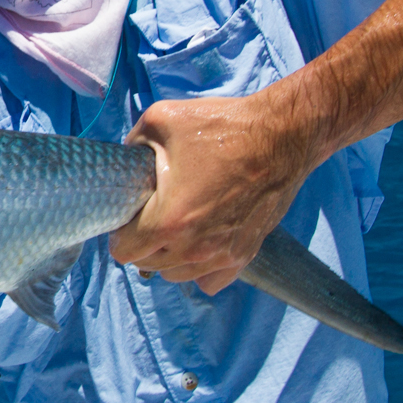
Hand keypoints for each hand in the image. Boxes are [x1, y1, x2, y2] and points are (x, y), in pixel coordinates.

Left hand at [108, 90, 318, 294]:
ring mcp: (222, 255)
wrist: (282, 135)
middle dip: (143, 242)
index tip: (131, 214)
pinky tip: (200, 241)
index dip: (121, 232)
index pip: (124, 251)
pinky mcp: (244, 255)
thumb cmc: (222, 126)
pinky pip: (210, 281)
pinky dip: (199, 268)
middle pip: (147, 265)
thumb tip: (123, 163)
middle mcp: (194, 247)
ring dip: (169, 256)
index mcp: (168, 221)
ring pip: (176, 275)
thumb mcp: (160, 120)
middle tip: (152, 213)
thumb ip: (131, 145)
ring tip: (176, 224)